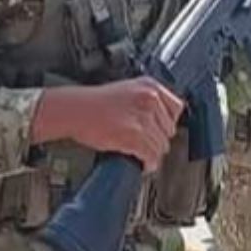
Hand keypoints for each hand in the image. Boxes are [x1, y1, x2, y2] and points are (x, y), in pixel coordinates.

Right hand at [30, 77, 184, 170]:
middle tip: (146, 144)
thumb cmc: (93, 103)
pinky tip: (142, 163)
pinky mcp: (134, 135)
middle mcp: (149, 99)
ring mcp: (142, 117)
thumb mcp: (126, 91)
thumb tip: (159, 121)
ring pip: (161, 146)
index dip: (167, 123)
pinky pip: (151, 155)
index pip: (176, 108)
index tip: (161, 130)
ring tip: (142, 155)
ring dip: (152, 154)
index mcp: (149, 86)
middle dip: (158, 140)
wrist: (74, 110)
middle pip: (169, 130)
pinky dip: (147, 163)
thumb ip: (145, 101)